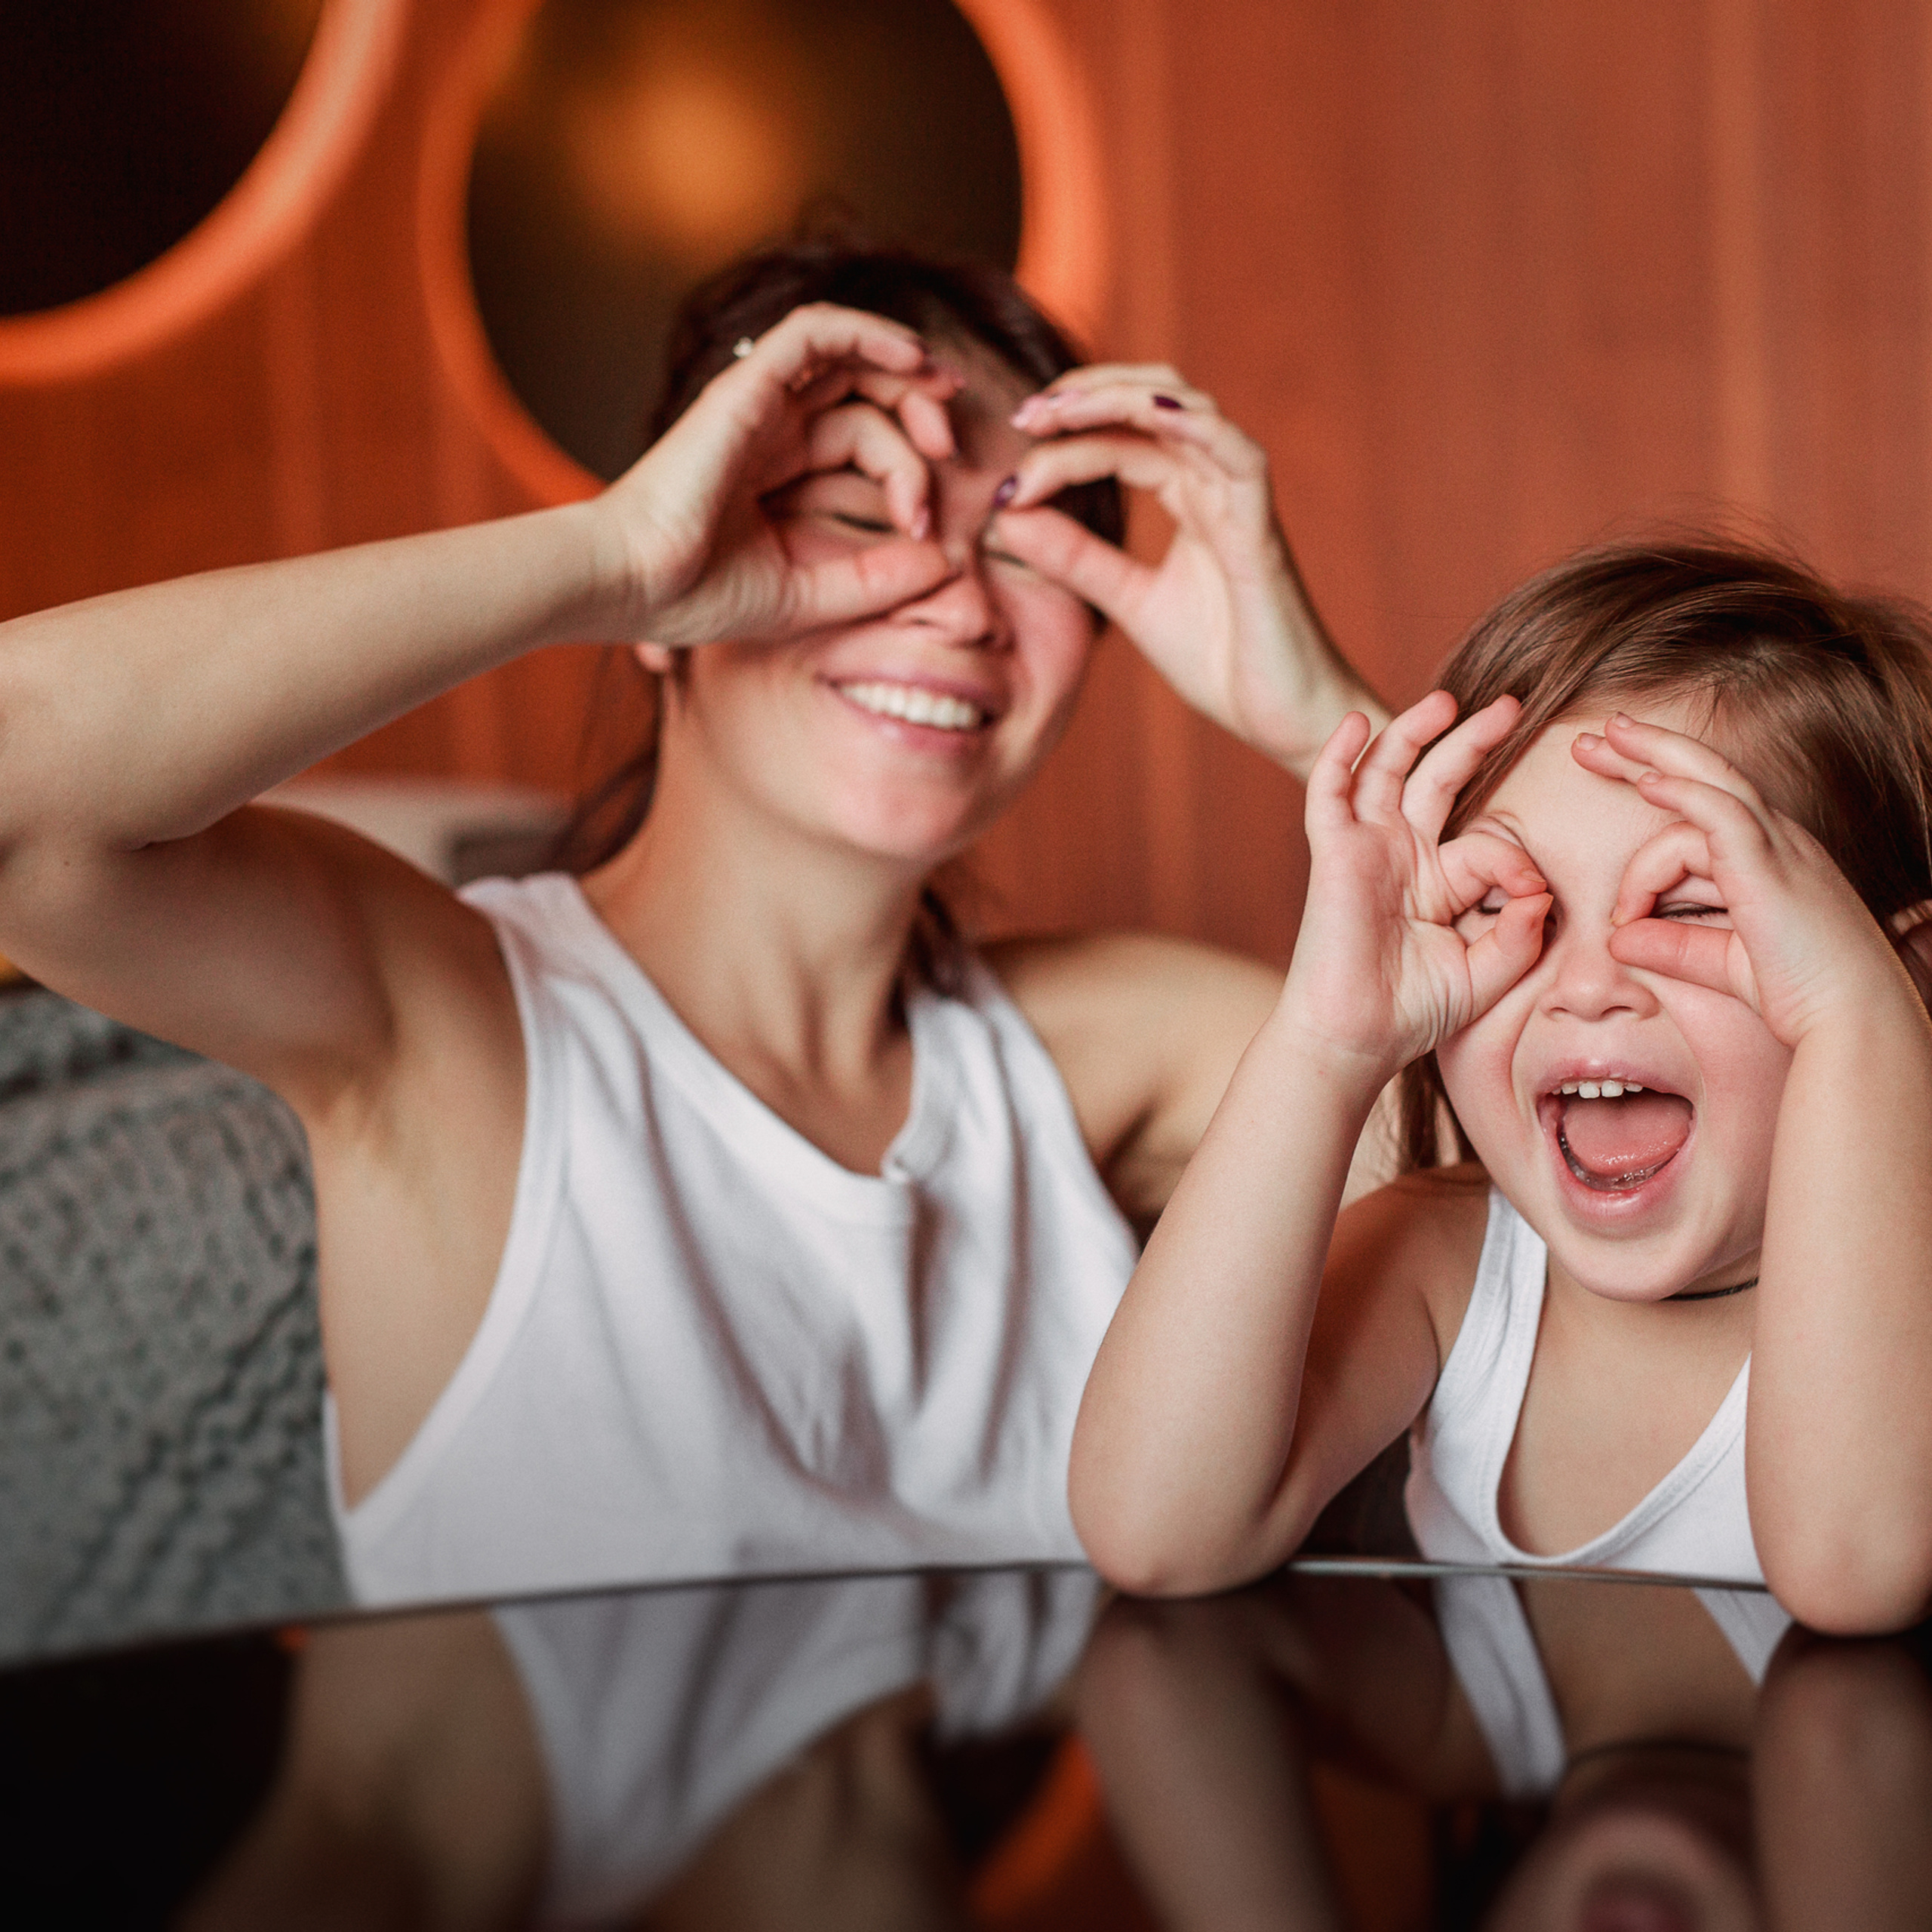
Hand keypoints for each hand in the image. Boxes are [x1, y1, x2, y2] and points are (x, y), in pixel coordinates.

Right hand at [594, 304, 959, 646]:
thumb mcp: (809, 594)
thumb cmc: (698, 595)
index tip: (924, 527)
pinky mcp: (747, 386)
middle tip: (950, 451)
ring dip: (907, 370)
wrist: (634, 584)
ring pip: (850, 357)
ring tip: (944, 406)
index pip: (862, 439)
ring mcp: (758, 402)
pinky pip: (815, 333)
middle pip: (865, 391)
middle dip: (920, 412)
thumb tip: (944, 565)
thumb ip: (875, 582)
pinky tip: (914, 357)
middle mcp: (771, 427)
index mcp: (779, 468)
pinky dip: (868, 332)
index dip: (908, 473)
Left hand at [988, 366, 1384, 775]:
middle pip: (1151, 403)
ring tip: (1059, 411)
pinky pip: (1238, 456)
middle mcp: (1216, 483)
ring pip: (1187, 412)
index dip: (1062, 444)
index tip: (1009, 478)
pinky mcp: (1263, 529)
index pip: (1119, 442)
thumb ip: (1075, 558)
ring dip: (1120, 399)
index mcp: (1188, 496)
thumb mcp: (1129, 601)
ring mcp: (1242, 499)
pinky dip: (1195, 427)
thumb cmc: (1223, 662)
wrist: (1286, 718)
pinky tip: (1147, 415)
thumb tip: (1008, 517)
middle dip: (1085, 397)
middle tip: (1025, 416)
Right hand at [1284, 692, 1549, 1072]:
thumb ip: (1519, 933)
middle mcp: (1402, 857)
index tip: (1532, 899)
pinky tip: (1357, 724)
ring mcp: (1367, 851)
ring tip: (1447, 700)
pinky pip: (1330, 794)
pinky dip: (1339, 757)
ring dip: (1415, 731)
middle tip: (1512, 706)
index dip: (1517, 866)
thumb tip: (1540, 890)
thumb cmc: (1413, 1013)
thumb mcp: (1487, 972)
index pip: (1489, 845)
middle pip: (1438, 780)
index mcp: (1439, 882)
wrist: (1355, 1038)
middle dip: (1473, 741)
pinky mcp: (1334, 855)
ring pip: (1388, 773)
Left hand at [1575, 714, 1915, 1044]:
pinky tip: (1647, 783)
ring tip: (1598, 743)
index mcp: (1768, 856)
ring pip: (1711, 783)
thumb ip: (1671, 946)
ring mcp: (1779, 848)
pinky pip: (1724, 815)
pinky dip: (1684, 795)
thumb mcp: (1721, 963)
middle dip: (1648, 749)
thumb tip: (1616, 939)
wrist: (1852, 1019)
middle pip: (1707, 774)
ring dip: (1651, 759)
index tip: (1605, 789)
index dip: (1653, 789)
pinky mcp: (1772, 868)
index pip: (1705, 802)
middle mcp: (1778, 840)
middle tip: (1591, 736)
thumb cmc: (1800, 992)